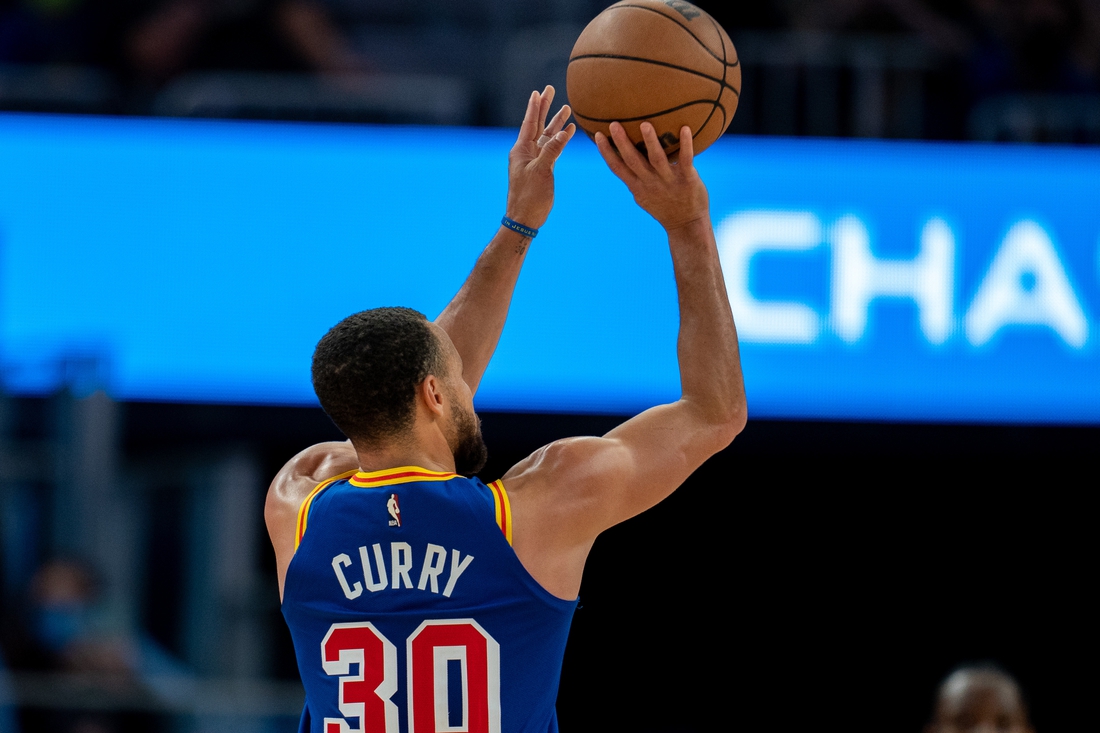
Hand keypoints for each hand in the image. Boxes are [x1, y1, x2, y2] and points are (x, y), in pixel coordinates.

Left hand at [505, 85, 575, 229]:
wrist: (525, 218)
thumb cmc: (529, 197)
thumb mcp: (541, 171)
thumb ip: (552, 150)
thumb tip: (565, 133)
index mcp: (521, 150)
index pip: (529, 123)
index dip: (534, 107)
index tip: (538, 91)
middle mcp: (527, 152)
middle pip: (537, 124)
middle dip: (545, 108)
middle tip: (550, 90)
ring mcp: (535, 160)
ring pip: (547, 136)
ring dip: (556, 123)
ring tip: (566, 109)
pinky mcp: (543, 168)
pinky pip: (552, 149)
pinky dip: (560, 140)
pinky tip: (568, 131)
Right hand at [594, 122, 708, 231]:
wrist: (687, 225)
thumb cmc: (665, 207)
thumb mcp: (644, 196)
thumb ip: (635, 178)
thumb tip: (625, 158)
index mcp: (637, 187)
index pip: (617, 168)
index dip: (606, 152)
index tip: (598, 134)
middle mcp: (650, 183)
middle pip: (633, 161)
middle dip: (622, 143)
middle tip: (614, 124)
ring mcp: (668, 181)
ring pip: (657, 159)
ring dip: (650, 142)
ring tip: (645, 124)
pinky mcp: (688, 179)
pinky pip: (685, 159)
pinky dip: (685, 144)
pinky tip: (685, 128)